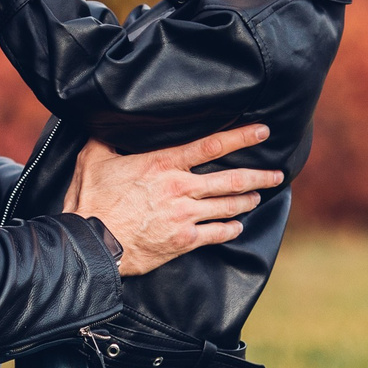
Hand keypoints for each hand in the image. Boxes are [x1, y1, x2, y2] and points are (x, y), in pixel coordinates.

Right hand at [68, 127, 281, 275]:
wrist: (91, 243)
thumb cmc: (90, 201)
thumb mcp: (94, 159)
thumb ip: (107, 140)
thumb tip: (106, 124)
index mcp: (163, 164)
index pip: (211, 145)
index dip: (241, 137)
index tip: (262, 132)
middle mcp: (180, 188)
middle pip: (231, 179)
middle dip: (259, 175)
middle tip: (277, 173)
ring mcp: (184, 216)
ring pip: (228, 206)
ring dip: (247, 200)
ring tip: (258, 196)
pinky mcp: (182, 240)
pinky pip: (215, 234)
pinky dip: (230, 229)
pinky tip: (237, 226)